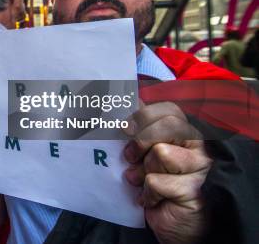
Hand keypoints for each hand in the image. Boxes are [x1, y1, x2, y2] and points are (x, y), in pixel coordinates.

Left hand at [124, 101, 211, 243]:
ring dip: (143, 171)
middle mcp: (198, 146)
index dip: (144, 115)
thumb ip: (140, 129)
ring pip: (161, 153)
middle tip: (130, 157)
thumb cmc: (156, 184)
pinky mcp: (194, 190)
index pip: (169, 110)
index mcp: (185, 133)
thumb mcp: (144, 154)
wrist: (172, 223)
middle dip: (141, 141)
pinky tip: (151, 199)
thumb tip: (128, 101)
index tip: (125, 128)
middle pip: (169, 125)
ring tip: (142, 181)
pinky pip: (157, 182)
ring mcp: (200, 168)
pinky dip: (147, 193)